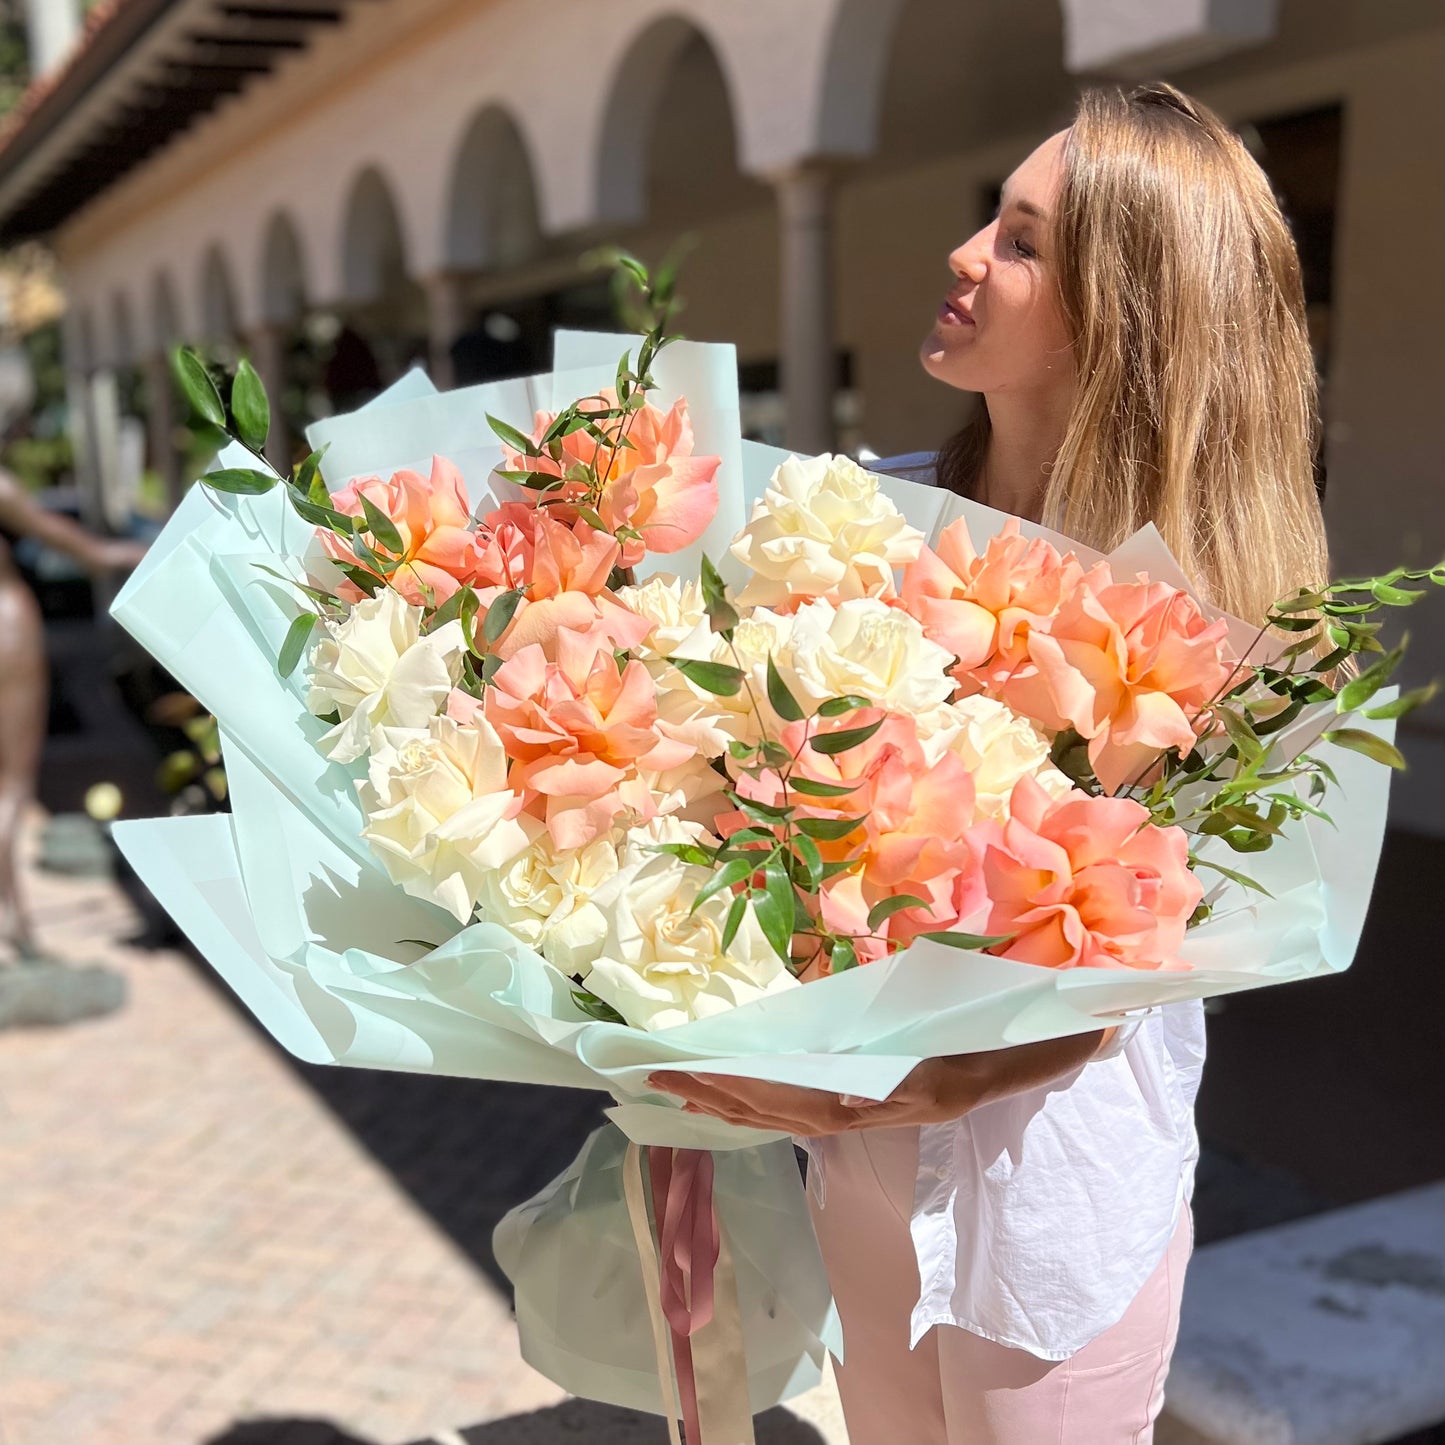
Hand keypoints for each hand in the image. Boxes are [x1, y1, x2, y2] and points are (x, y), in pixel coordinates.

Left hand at [647, 1027, 1113, 1136]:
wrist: (1043, 1054)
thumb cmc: (1036, 1038)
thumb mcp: (1045, 1040)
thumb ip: (1052, 1041)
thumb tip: (1085, 1026)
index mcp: (914, 1092)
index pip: (828, 1103)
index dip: (769, 1096)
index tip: (715, 1081)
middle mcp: (884, 1106)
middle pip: (789, 1111)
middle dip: (724, 1096)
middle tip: (659, 1074)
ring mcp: (872, 1103)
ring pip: (785, 1112)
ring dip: (726, 1100)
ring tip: (666, 1081)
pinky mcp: (863, 1092)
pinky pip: (796, 1102)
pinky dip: (750, 1097)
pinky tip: (713, 1088)